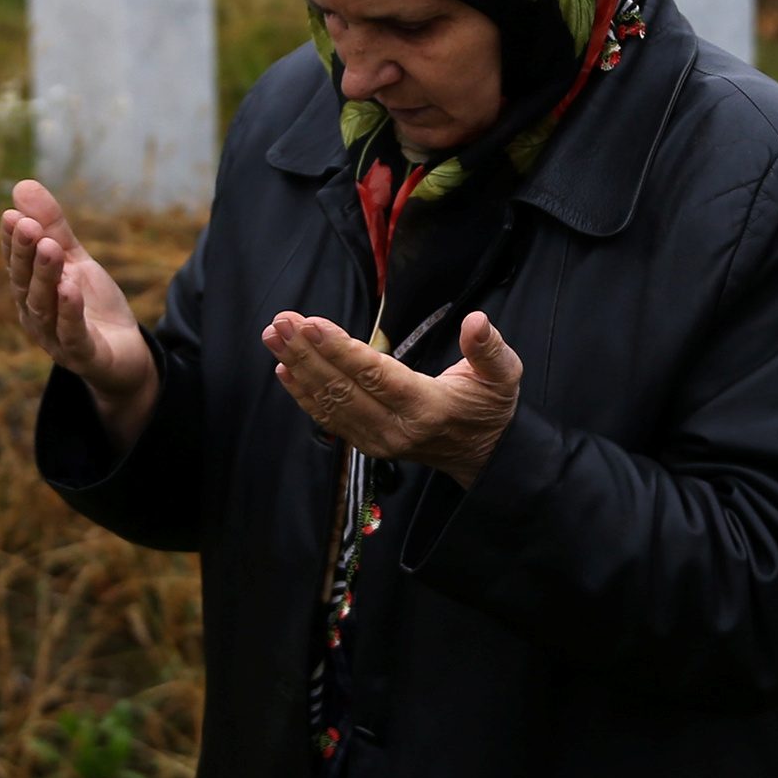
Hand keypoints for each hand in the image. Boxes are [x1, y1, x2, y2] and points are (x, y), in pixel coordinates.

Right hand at [0, 179, 158, 447]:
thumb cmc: (92, 306)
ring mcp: (56, 339)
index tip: (12, 214)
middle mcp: (36, 316)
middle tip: (27, 224)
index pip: (16, 263)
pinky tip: (70, 288)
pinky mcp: (83, 356)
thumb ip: (53, 228)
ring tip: (49, 247)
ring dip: (45, 276)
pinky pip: (72, 334)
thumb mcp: (76, 261)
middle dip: (25, 253)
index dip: (12, 241)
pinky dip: (69, 311)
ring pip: (44, 307)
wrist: (124, 355)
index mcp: (31, 291)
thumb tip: (22, 185)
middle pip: (25, 283)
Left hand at [262, 309, 523, 486]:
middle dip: (307, 354)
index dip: (341, 350)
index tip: (312, 324)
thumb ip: (489, 348)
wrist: (484, 456)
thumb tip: (476, 320)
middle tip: (282, 322)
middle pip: (342, 389)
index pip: (375, 376)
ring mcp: (378, 440)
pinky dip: (303, 395)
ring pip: (330, 404)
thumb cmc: (491, 408)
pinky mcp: (367, 444)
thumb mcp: (503, 375)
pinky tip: (285, 368)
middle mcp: (396, 428)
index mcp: (427, 408)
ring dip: (298, 368)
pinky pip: (329, 420)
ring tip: (274, 336)